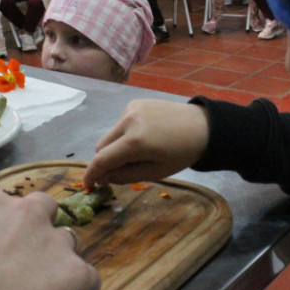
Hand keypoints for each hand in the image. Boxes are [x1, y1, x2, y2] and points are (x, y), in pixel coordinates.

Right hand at [84, 100, 209, 189]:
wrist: (202, 126)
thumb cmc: (181, 154)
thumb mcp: (154, 172)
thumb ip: (124, 176)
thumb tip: (102, 177)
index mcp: (135, 142)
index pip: (101, 159)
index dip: (90, 174)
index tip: (87, 186)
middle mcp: (128, 121)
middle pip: (101, 146)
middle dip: (105, 161)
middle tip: (120, 170)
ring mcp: (130, 109)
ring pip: (109, 135)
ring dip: (115, 147)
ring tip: (139, 151)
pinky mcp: (134, 103)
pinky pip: (119, 124)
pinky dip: (124, 134)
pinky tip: (145, 136)